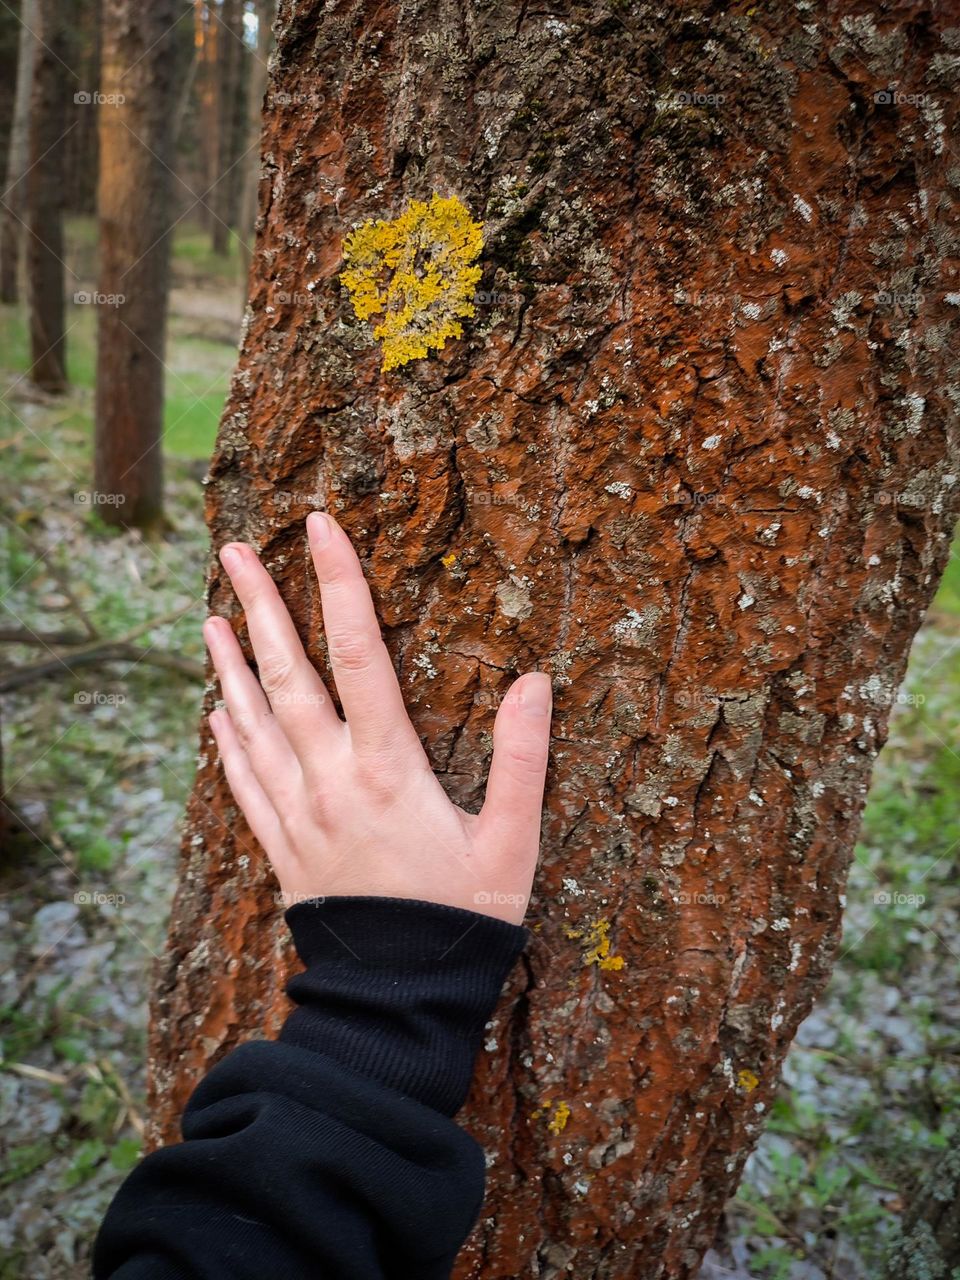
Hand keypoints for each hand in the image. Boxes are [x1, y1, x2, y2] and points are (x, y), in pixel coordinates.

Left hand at [202, 511, 550, 924]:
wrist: (399, 1000)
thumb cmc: (464, 921)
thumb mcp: (513, 842)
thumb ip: (524, 759)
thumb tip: (535, 680)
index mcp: (389, 769)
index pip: (360, 654)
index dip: (341, 585)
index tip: (321, 528)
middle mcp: (332, 781)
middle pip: (288, 676)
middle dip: (261, 606)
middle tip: (233, 548)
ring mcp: (299, 815)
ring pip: (253, 724)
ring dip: (229, 666)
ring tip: (207, 615)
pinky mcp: (283, 849)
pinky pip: (244, 785)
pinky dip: (226, 743)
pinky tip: (213, 714)